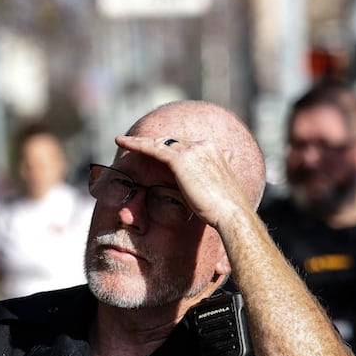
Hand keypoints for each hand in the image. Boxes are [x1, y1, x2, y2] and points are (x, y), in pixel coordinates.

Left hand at [113, 134, 253, 231]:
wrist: (232, 215)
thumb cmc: (226, 211)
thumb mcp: (216, 190)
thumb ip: (207, 182)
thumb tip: (202, 190)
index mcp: (213, 150)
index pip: (185, 145)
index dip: (168, 148)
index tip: (157, 152)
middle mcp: (203, 145)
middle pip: (171, 141)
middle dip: (154, 143)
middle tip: (136, 144)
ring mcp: (193, 150)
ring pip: (160, 142)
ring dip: (141, 142)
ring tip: (123, 141)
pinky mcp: (181, 159)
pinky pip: (153, 149)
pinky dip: (136, 145)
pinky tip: (123, 143)